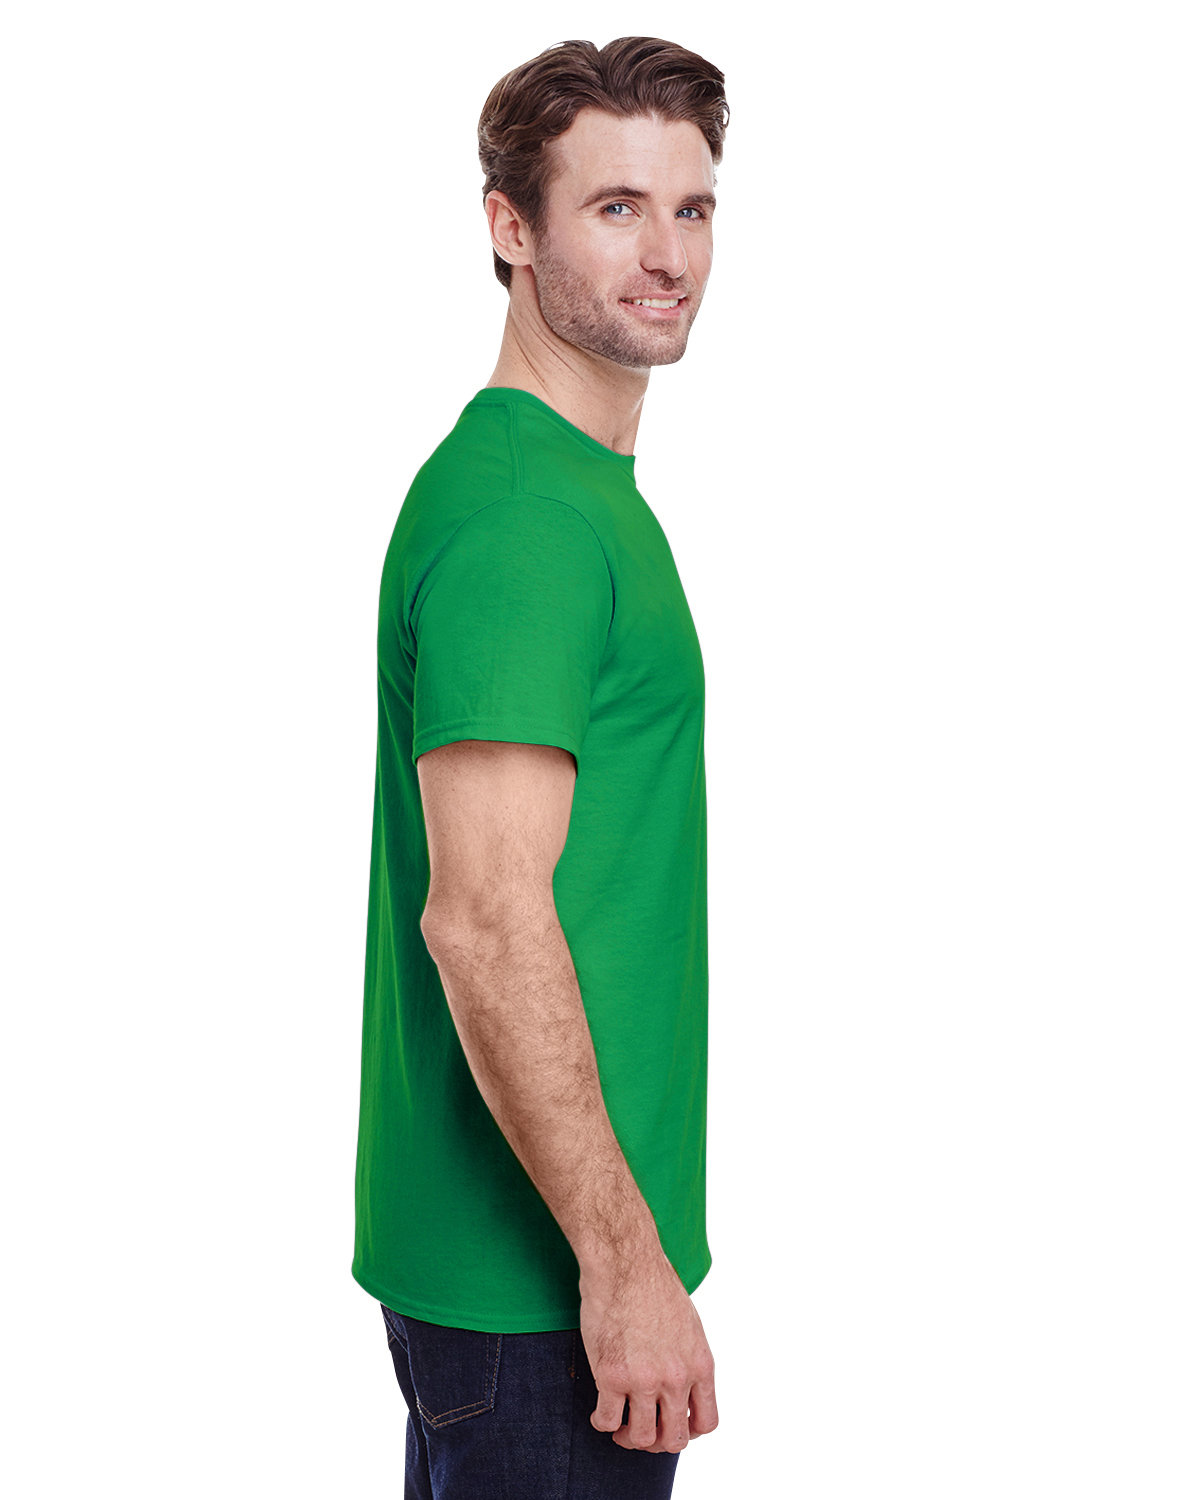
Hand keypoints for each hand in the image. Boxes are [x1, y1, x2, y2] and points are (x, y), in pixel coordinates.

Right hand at [578, 1246, 717, 1453]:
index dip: (688, 1432)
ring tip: (619, 1425)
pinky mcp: (611, 1376)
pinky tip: (599, 1411)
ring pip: (640, 1437)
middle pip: (673, 1439)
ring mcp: (644, 1380)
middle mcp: (676, 1378)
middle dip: (657, 1441)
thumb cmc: (654, 1285)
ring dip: (629, 1437)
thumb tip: (682, 1385)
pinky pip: (607, 1420)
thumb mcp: (689, 1325)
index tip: (671, 1424)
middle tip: (642, 1430)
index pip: (705, 1422)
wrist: (625, 1263)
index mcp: (699, 1365)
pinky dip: (602, 1422)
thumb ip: (687, 1359)